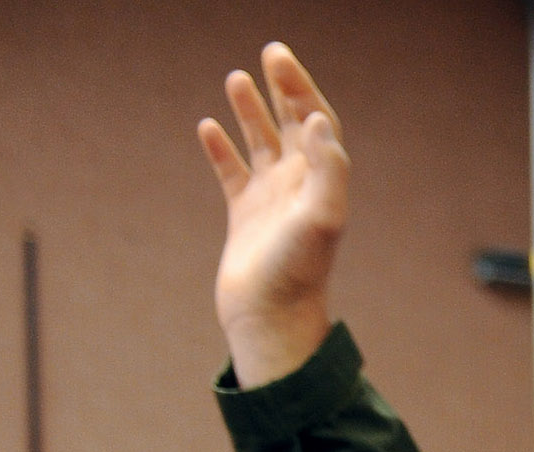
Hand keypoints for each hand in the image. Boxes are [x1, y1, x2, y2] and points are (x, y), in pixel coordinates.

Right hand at [197, 43, 349, 388]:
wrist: (271, 316)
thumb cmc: (299, 271)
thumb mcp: (322, 217)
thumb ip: (327, 168)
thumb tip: (316, 120)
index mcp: (320, 181)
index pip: (316, 122)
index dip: (302, 88)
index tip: (279, 59)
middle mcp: (300, 187)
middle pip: (293, 125)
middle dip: (283, 89)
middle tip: (269, 52)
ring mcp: (271, 200)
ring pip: (261, 144)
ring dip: (251, 111)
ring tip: (237, 79)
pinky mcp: (244, 217)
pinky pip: (232, 173)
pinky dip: (221, 148)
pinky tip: (207, 127)